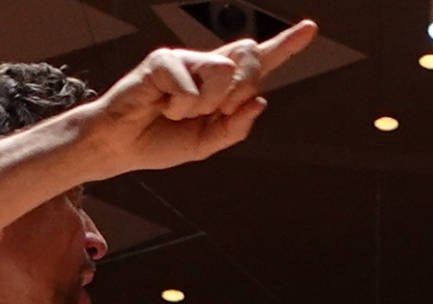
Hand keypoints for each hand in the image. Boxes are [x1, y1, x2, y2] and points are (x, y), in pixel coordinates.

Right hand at [86, 20, 317, 174]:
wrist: (123, 146)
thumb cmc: (162, 140)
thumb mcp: (207, 144)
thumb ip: (236, 127)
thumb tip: (260, 100)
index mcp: (223, 85)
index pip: (259, 63)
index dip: (286, 45)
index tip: (309, 29)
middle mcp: (208, 65)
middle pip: (249, 59)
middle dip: (237, 92)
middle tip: (209, 113)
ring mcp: (187, 59)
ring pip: (223, 72)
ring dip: (205, 104)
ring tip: (178, 110)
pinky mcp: (165, 60)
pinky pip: (191, 87)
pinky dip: (178, 107)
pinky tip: (160, 105)